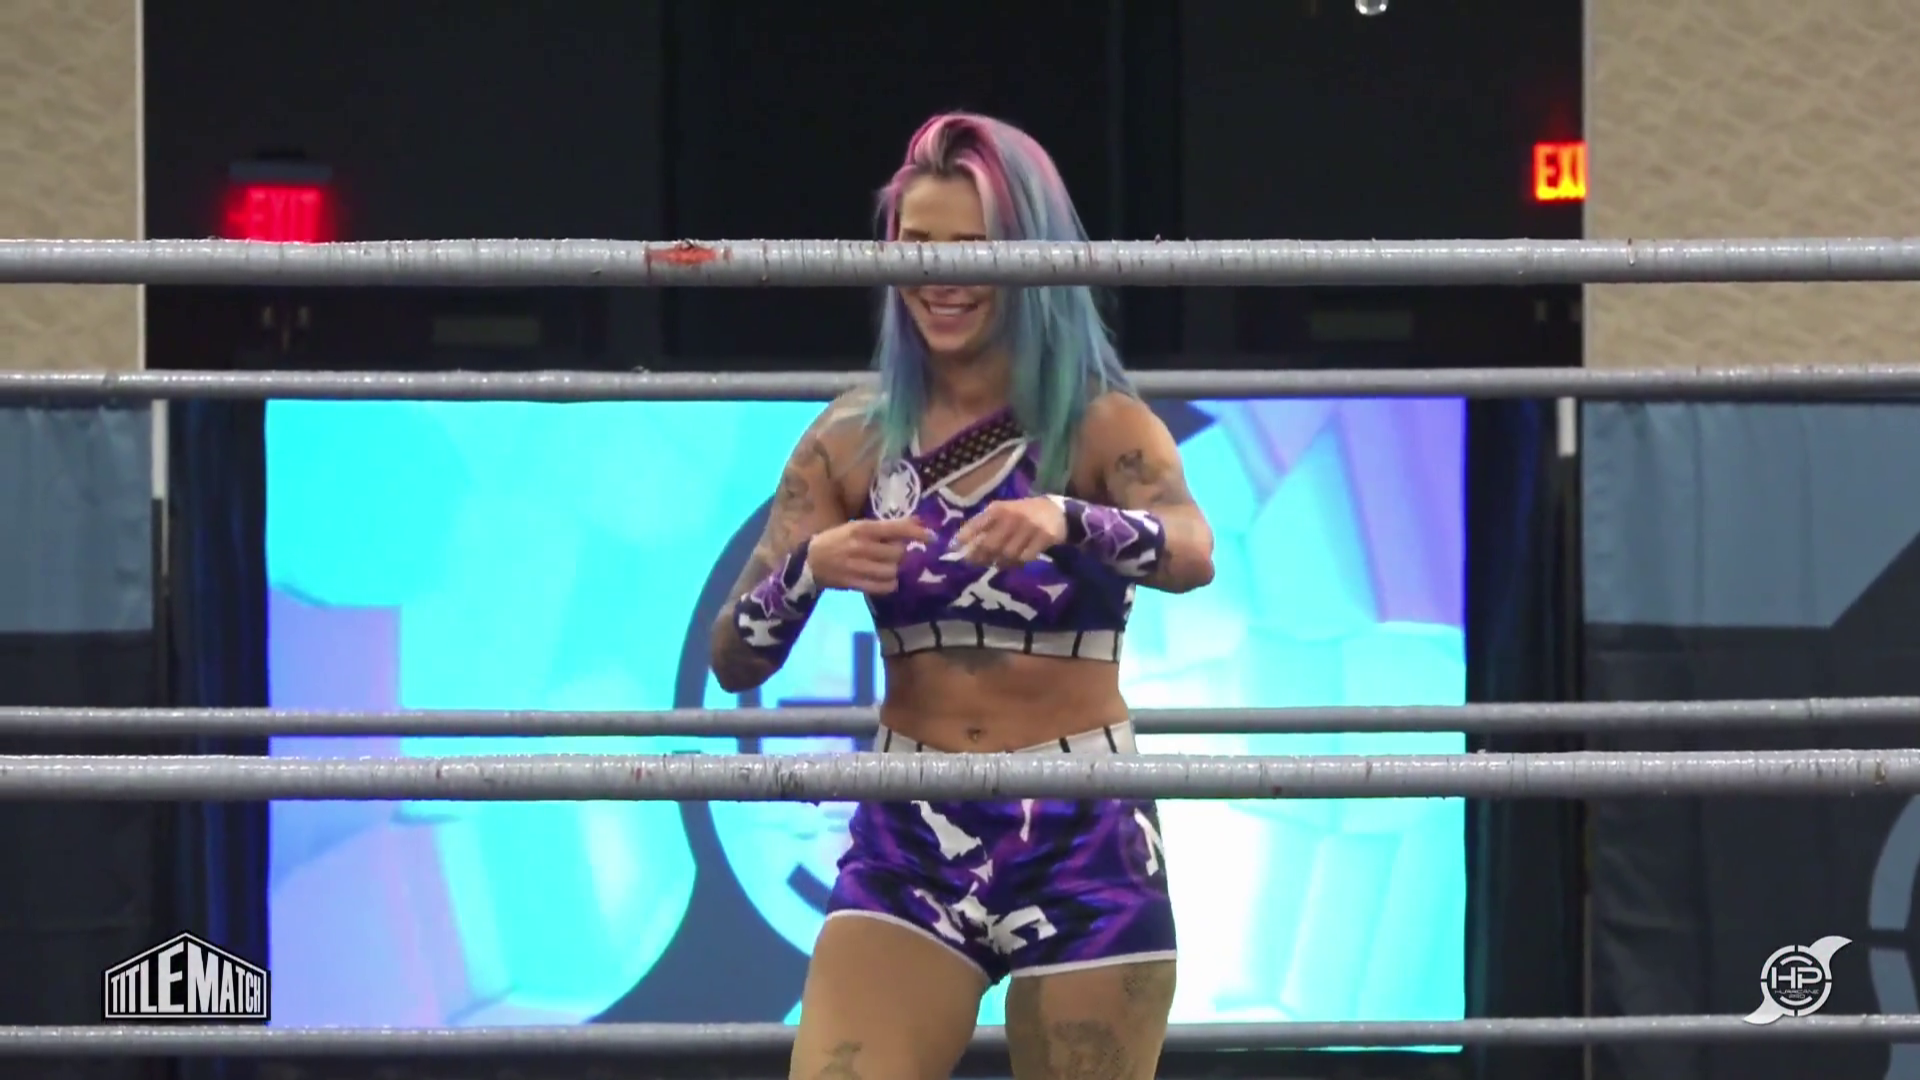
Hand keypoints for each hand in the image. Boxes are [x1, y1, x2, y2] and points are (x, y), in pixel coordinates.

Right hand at [805, 518, 933, 594]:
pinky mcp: (855, 583)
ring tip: (891, 566)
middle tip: (899, 553)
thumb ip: (883, 528)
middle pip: (897, 553)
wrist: (810, 560)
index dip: (917, 533)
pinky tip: (887, 579)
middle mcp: (861, 547)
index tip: (932, 537)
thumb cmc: (837, 539)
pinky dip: (890, 584)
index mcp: (862, 528)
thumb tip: (916, 523)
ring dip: (897, 569)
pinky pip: (883, 586)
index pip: (896, 529)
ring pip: (892, 571)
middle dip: (903, 554)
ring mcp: (858, 566)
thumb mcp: (856, 526)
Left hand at [951, 497, 1066, 567]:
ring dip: (1000, 563)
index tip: (954, 551)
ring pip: (1007, 554)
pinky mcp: (1044, 537)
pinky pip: (1025, 558)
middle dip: (980, 557)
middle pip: (990, 545)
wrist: (1057, 512)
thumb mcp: (1003, 512)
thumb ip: (983, 525)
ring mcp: (1029, 527)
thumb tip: (958, 544)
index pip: (976, 525)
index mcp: (999, 508)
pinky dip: (1017, 563)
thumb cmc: (1023, 514)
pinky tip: (1015, 562)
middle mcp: (1012, 516)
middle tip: (977, 563)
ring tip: (998, 563)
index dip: (963, 539)